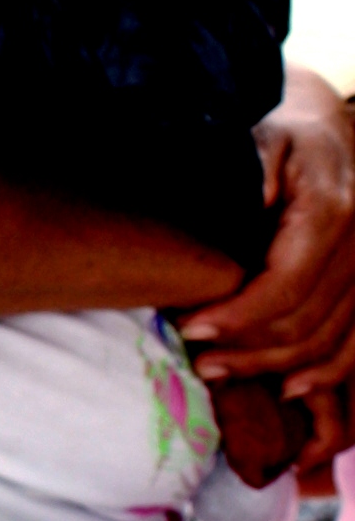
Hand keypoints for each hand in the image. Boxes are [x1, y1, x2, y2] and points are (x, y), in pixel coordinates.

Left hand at [184, 70, 354, 396]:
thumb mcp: (256, 139)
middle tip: (196, 359)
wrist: (323, 132)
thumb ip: (248, 173)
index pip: (286, 284)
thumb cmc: (278, 133)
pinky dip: (326, 373)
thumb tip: (242, 208)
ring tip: (219, 372)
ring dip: (274, 366)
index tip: (191, 327)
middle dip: (247, 348)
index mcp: (329, 210)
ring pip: (329, 340)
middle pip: (306, 321)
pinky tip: (289, 388)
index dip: (239, 315)